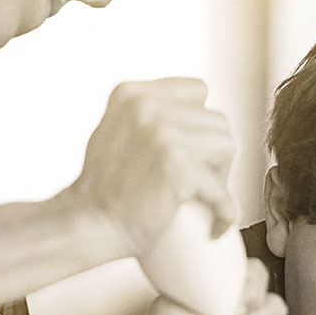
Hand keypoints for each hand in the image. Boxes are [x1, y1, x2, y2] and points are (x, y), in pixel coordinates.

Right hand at [62, 77, 238, 258]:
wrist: (88, 224)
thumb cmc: (103, 188)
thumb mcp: (116, 129)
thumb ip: (146, 113)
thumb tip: (192, 112)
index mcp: (132, 93)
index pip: (197, 90)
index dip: (201, 121)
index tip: (195, 146)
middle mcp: (146, 107)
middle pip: (216, 121)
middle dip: (214, 152)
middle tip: (200, 180)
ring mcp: (162, 135)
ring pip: (227, 146)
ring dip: (222, 175)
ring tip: (205, 196)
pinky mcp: (177, 168)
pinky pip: (222, 190)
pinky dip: (224, 212)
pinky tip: (216, 224)